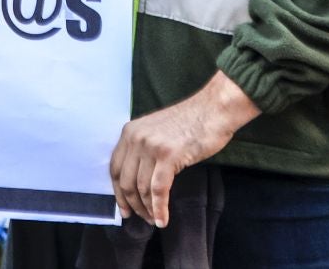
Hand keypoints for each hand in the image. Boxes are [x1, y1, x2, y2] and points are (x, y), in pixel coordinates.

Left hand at [109, 73, 258, 225]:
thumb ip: (142, 149)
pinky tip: (163, 220)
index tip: (125, 208)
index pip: (115, 168)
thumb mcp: (156, 131)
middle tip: (142, 218)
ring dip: (148, 209)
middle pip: (126, 181)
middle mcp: (136, 138)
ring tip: (155, 219)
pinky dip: (159, 209)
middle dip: (133, 204)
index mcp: (129, 131)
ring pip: (141, 188)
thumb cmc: (189, 122)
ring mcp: (151, 146)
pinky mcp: (168, 156)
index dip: (118, 193)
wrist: (213, 109)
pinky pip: (158, 190)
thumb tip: (137, 181)